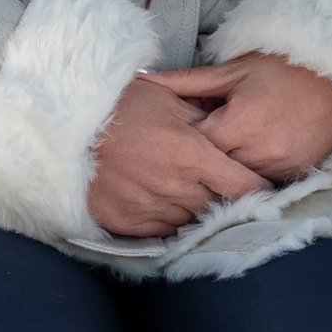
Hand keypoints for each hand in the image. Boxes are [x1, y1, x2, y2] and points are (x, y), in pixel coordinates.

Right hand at [87, 74, 270, 238]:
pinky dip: (170, 221)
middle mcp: (175, 187)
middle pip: (220, 208)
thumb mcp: (168, 101)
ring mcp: (150, 208)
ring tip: (193, 196)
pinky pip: (163, 231)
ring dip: (199, 212)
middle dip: (229, 202)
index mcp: (192, 155)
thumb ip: (203, 121)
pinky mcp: (127, 223)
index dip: (259, 189)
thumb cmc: (121, 106)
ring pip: (193, 222)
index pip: (244, 186)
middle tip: (230, 193)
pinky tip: (168, 205)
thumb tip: (229, 134)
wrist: (67, 126)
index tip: (264, 188)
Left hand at [152, 52, 331, 186]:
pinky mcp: (295, 174)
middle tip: (186, 151)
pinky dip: (247, 175)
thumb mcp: (234, 70)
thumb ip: (187, 82)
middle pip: (213, 167)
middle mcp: (260, 149)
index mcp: (241, 121)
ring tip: (216, 155)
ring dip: (223, 170)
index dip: (183, 142)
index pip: (196, 146)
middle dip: (200, 159)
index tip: (172, 136)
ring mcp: (280, 165)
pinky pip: (260, 183)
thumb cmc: (284, 67)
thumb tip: (142, 80)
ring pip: (235, 180)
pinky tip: (241, 161)